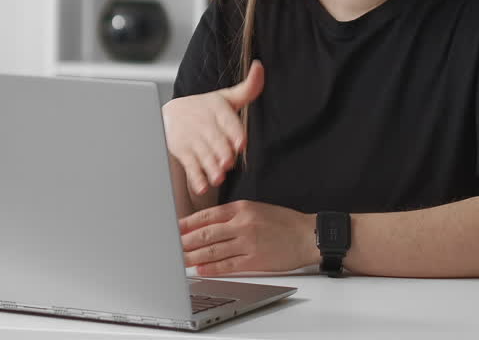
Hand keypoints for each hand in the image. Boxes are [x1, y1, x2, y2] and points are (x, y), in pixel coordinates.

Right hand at [162, 60, 263, 194]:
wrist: (171, 115)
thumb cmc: (205, 108)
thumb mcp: (226, 97)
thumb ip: (248, 88)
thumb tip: (260, 67)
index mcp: (216, 108)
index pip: (227, 121)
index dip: (233, 133)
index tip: (239, 143)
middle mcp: (204, 123)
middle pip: (215, 141)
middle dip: (221, 153)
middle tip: (227, 163)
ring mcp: (192, 138)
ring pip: (203, 155)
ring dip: (210, 167)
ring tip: (218, 177)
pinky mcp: (182, 152)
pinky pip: (190, 166)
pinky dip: (196, 177)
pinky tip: (202, 186)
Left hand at [179, 200, 317, 275]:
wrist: (307, 235)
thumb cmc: (283, 222)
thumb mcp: (256, 208)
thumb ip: (233, 214)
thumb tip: (208, 223)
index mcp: (241, 208)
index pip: (207, 215)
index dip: (188, 223)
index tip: (174, 229)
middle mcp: (242, 224)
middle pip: (206, 233)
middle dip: (186, 241)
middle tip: (171, 246)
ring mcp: (248, 243)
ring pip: (214, 250)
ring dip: (194, 256)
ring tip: (180, 260)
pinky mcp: (256, 260)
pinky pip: (229, 265)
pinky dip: (213, 268)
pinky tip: (201, 269)